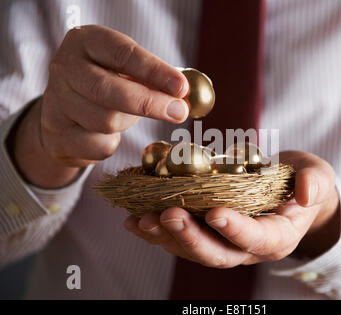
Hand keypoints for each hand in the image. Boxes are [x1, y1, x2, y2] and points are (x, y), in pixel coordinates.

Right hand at [9, 25, 188, 187]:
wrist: (63, 112)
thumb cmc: (107, 84)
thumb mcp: (125, 70)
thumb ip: (152, 78)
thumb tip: (184, 95)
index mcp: (85, 42)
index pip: (122, 54)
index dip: (154, 71)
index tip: (181, 88)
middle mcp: (64, 69)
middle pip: (108, 90)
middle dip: (149, 103)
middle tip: (179, 112)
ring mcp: (56, 103)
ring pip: (105, 121)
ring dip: (128, 123)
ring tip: (128, 116)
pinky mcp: (57, 135)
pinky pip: (99, 146)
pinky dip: (113, 143)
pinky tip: (109, 133)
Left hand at [124, 151, 340, 267]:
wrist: (288, 191)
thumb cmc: (303, 182)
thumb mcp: (317, 176)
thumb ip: (314, 183)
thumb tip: (305, 193)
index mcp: (277, 236)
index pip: (257, 238)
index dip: (236, 229)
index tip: (214, 213)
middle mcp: (248, 248)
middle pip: (218, 254)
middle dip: (190, 237)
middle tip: (167, 215)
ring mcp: (225, 244)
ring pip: (193, 250)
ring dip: (165, 237)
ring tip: (140, 219)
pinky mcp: (208, 234)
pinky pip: (181, 239)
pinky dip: (157, 231)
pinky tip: (134, 220)